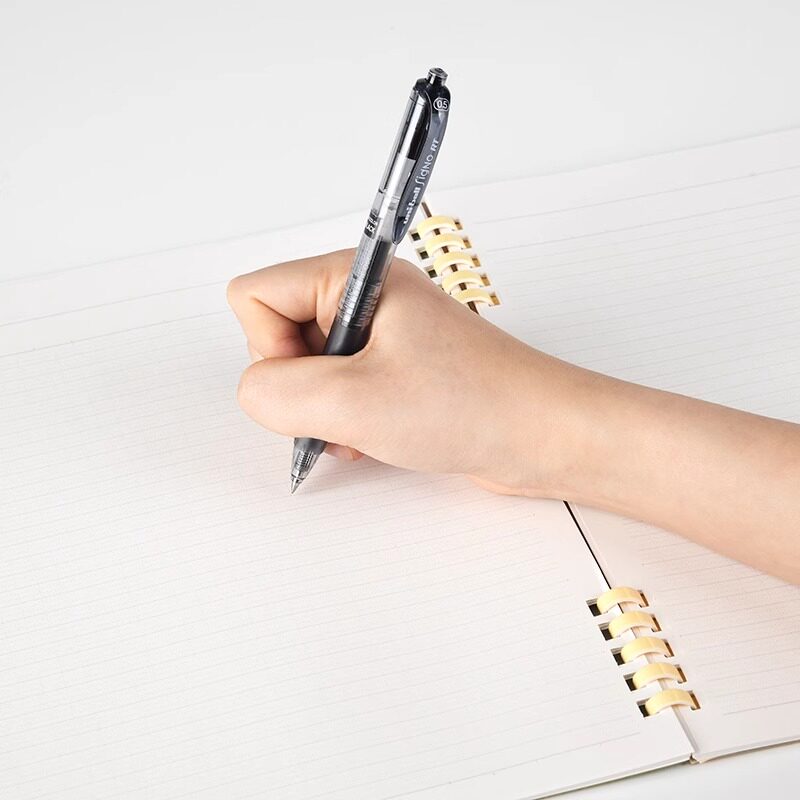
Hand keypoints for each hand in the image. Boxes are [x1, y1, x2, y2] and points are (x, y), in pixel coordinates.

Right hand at [227, 249, 584, 496]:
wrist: (542, 436)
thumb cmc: (471, 406)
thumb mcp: (354, 401)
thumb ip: (276, 393)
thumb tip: (254, 391)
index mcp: (356, 278)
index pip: (255, 294)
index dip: (267, 348)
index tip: (315, 380)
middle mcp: (365, 298)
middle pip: (276, 333)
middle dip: (299, 386)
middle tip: (343, 409)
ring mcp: (381, 334)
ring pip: (306, 369)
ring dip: (323, 411)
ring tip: (365, 429)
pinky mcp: (395, 368)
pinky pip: (338, 390)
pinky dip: (345, 420)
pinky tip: (375, 438)